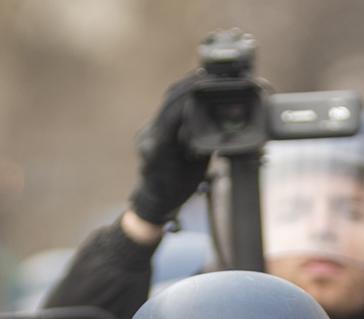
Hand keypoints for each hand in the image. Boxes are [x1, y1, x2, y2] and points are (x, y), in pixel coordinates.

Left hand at [128, 71, 212, 226]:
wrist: (153, 201)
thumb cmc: (175, 191)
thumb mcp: (195, 171)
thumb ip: (202, 147)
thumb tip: (215, 124)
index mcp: (159, 149)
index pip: (173, 114)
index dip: (188, 95)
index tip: (203, 82)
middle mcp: (151, 137)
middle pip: (169, 103)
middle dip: (188, 86)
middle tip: (207, 73)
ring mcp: (148, 132)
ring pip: (166, 104)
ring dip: (184, 90)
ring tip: (202, 77)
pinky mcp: (150, 131)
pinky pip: (166, 111)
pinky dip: (180, 101)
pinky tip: (193, 92)